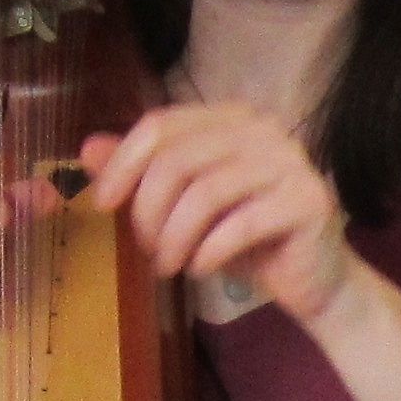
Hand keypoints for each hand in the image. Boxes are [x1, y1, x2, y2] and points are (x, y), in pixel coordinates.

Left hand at [80, 101, 356, 325]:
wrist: (313, 281)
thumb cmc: (246, 241)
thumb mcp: (183, 207)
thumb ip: (142, 174)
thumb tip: (87, 148)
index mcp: (232, 119)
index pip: (161, 125)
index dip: (123, 163)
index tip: (103, 204)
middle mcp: (265, 129)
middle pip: (178, 159)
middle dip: (149, 211)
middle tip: (147, 250)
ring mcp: (292, 163)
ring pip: (206, 193)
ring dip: (175, 237)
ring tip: (169, 265)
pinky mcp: (309, 202)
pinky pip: (240, 224)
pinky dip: (209, 252)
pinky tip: (202, 269)